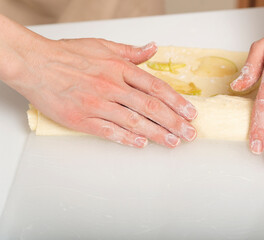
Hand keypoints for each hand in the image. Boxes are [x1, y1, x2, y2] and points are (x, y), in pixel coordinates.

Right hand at [0, 16, 196, 147]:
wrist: (35, 64)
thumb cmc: (68, 54)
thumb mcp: (103, 46)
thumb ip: (131, 51)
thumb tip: (152, 48)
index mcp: (119, 68)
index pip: (156, 87)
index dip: (177, 101)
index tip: (190, 113)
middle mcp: (112, 86)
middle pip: (151, 107)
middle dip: (174, 122)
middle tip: (189, 133)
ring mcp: (98, 104)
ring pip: (134, 121)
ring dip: (157, 134)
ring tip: (173, 142)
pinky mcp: (82, 119)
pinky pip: (109, 131)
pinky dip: (127, 138)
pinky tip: (142, 144)